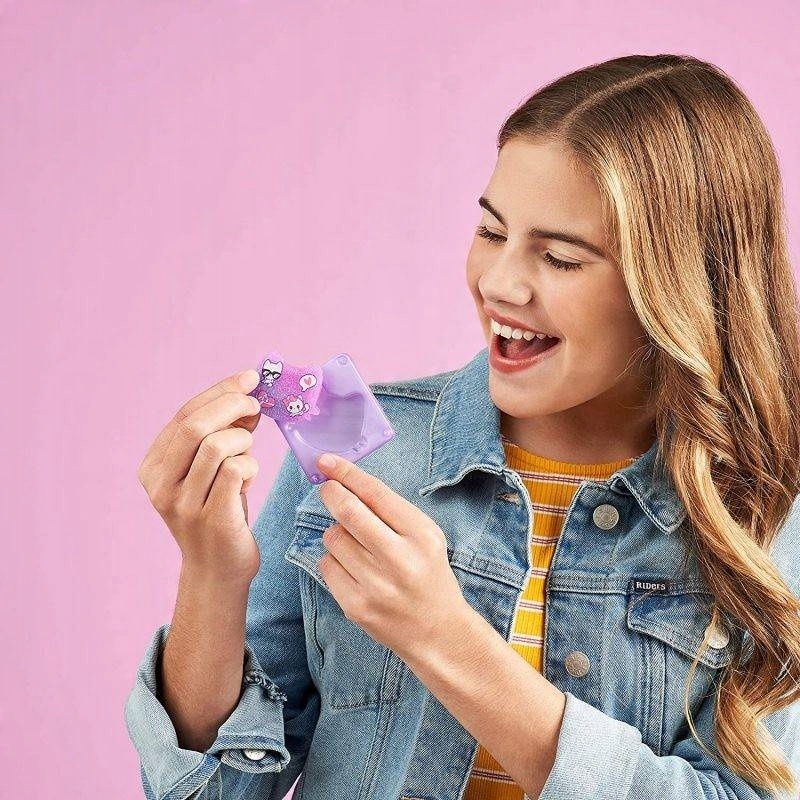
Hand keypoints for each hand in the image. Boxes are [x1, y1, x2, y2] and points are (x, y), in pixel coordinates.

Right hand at [137, 368, 264, 583]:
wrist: (217, 572)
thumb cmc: (218, 513)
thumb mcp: (210, 471)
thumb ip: (219, 435)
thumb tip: (245, 395)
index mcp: (153, 468)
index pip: (184, 415)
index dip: (219, 391)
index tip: (248, 378)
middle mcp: (160, 485)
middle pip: (195, 426)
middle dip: (232, 404)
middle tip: (257, 404)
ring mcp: (183, 504)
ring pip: (217, 445)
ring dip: (243, 440)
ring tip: (247, 454)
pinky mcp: (212, 519)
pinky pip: (237, 470)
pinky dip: (251, 465)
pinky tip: (248, 480)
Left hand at [315, 452, 469, 660]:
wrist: (437, 631)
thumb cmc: (428, 574)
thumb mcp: (425, 536)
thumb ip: (391, 511)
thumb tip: (346, 482)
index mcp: (420, 535)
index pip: (375, 493)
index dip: (346, 473)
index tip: (326, 461)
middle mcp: (398, 559)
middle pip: (348, 512)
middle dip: (331, 493)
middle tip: (327, 488)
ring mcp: (375, 585)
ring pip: (333, 538)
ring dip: (338, 534)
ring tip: (357, 546)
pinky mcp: (356, 606)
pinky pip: (327, 566)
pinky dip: (334, 561)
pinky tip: (353, 569)